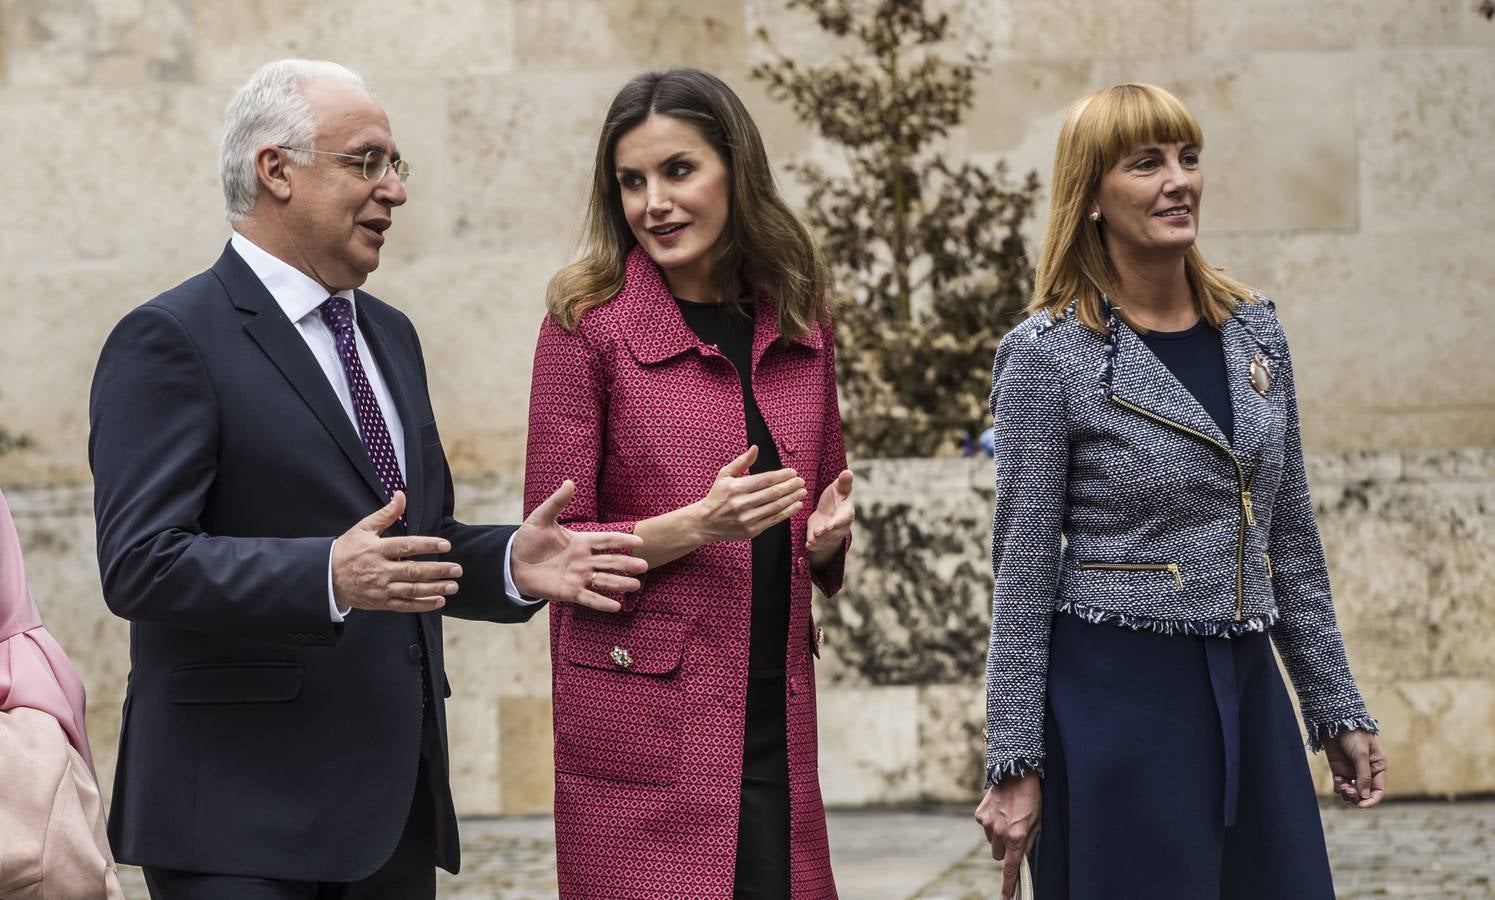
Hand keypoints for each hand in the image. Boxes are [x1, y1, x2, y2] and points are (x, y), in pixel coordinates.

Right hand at [331, 491, 460, 612]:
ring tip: (453, 586)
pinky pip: (404, 606)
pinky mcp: (380, 603)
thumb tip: (401, 495)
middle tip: (457, 569)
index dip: (427, 545)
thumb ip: (386, 514)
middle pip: (413, 571)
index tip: (446, 545)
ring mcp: (380, 588)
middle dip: (438, 571)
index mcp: (377, 549)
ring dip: (435, 589)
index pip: (406, 546)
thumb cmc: (347, 549)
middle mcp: (380, 570)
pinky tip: (439, 601)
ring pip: (412, 590)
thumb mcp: (363, 528)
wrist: (326, 577)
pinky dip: (422, 605)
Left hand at [512, 480, 646, 612]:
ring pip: (603, 580)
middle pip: (610, 561)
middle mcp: (583, 560)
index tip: (640, 541)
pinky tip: (616, 606)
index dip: (622, 540)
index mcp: (581, 541)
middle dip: (627, 564)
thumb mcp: (541, 518)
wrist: (512, 563)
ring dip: (619, 583)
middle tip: (644, 566)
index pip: (607, 540)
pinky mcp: (569, 592)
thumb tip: (569, 482)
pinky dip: (602, 603)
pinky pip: (588, 598)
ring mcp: (578, 577)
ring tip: (636, 585)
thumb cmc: (528, 539)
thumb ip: (557, 502)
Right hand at [690, 446, 806, 542]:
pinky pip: (773, 520)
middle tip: (801, 481)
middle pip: (773, 493)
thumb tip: (755, 448)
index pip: (765, 480)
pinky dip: (787, 513)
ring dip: (792, 499)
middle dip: (790, 487)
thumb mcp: (724, 475)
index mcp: (736, 488)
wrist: (705, 522)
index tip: (793, 472)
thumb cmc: (716, 496)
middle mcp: (742, 504)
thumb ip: (741, 462)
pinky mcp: (752, 530)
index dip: (781, 476)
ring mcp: (747, 519)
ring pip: (775, 507)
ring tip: (802, 492)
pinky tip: (796, 506)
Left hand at [805, 469, 852, 568]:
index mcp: (846, 512)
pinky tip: (808, 545)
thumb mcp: (839, 489)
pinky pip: (818, 545)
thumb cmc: (836, 498)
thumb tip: (848, 472)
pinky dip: (813, 545)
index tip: (830, 525)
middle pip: (834, 531)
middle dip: (826, 532)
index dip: (837, 522)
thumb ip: (843, 483)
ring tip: (812, 539)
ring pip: (825, 539)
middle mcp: (840, 526)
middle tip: (819, 532)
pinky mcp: (820, 539)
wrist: (829, 513)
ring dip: (819, 540)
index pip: (843, 518)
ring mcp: (830, 535)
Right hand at [975, 773, 1040, 899]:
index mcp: (1016, 837)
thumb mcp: (1038, 823)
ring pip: (991, 842)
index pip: (1010, 868)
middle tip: (1013, 834)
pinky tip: (999, 810)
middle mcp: (999, 833)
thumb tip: (1022, 857)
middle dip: (1005, 850)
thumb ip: (1029, 843)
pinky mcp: (980, 814)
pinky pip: (984, 827)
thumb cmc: (1032, 798)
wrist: (1016, 772)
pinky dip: (991, 823)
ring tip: (1007, 817)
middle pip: (998, 855)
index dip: (1008, 886)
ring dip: (997, 835)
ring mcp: (987, 824)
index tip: (1006, 898)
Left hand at [1323, 729, 1386, 807]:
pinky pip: (1340, 786)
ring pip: (1352, 792)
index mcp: (1378, 767)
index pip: (1378, 790)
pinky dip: (1339, 787)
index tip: (1362, 805)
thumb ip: (1364, 775)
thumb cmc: (1353, 735)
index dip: (1372, 800)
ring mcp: (1352, 772)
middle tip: (1349, 791)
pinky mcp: (1339, 770)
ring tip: (1343, 786)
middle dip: (1357, 797)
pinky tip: (1339, 781)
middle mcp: (1366, 772)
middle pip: (1365, 794)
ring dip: (1348, 794)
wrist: (1334, 723)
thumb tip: (1364, 796)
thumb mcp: (1361, 754)